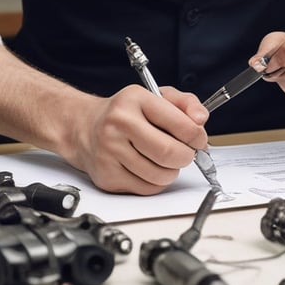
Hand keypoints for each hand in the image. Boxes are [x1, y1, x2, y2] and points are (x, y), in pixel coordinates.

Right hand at [66, 85, 208, 194]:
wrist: (84, 127)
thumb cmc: (125, 113)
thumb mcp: (155, 96)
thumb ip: (185, 103)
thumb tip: (201, 120)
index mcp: (135, 99)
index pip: (181, 124)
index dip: (197, 136)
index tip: (198, 139)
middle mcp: (119, 123)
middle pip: (170, 153)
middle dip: (186, 156)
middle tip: (185, 153)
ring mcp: (110, 151)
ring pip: (161, 175)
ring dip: (171, 171)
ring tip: (164, 159)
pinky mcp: (107, 176)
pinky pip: (147, 188)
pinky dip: (156, 182)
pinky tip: (148, 167)